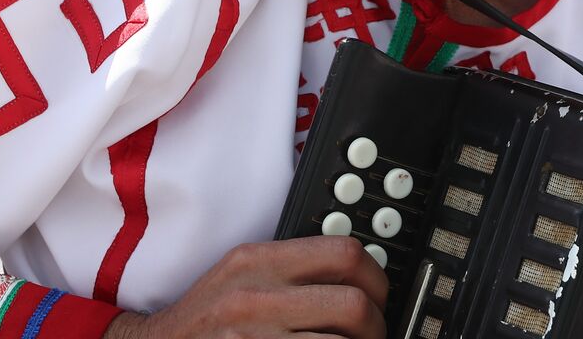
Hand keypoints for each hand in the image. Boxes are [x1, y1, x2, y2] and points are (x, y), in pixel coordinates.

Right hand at [104, 236, 387, 338]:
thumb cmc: (204, 320)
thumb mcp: (241, 276)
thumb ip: (291, 268)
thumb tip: (355, 272)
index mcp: (257, 261)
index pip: (343, 253)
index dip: (376, 276)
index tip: (378, 293)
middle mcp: (255, 299)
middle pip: (353, 306)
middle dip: (376, 324)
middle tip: (373, 332)